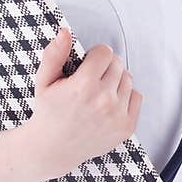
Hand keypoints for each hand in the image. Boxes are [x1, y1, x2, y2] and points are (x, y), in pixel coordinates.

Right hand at [23, 28, 142, 178]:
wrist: (53, 149)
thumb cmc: (49, 113)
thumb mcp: (44, 81)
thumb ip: (54, 54)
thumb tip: (65, 32)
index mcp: (84, 86)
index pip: (105, 52)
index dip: (94, 56)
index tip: (87, 64)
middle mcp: (104, 100)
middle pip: (118, 64)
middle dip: (105, 67)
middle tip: (91, 80)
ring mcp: (117, 115)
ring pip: (128, 79)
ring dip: (116, 81)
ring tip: (98, 93)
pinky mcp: (127, 127)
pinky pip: (137, 97)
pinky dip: (126, 97)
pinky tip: (108, 105)